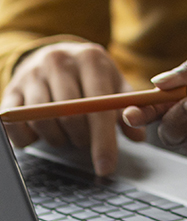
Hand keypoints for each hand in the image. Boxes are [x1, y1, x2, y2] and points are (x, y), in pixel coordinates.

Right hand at [1, 41, 144, 175]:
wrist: (54, 53)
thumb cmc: (90, 73)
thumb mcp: (112, 81)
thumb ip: (126, 106)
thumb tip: (139, 136)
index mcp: (90, 58)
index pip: (99, 104)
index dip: (103, 139)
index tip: (106, 166)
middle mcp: (59, 62)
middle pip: (70, 115)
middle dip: (82, 138)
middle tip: (85, 140)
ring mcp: (32, 75)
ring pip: (43, 121)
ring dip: (58, 139)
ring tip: (67, 134)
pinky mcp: (10, 90)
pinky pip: (16, 125)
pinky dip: (29, 138)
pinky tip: (41, 133)